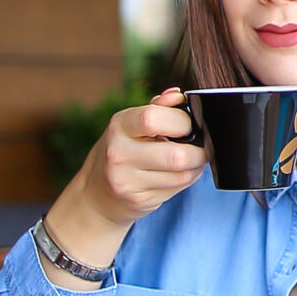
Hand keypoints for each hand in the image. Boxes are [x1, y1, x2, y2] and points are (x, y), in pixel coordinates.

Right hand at [39, 90, 205, 285]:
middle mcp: (119, 154)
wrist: (96, 194)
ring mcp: (127, 181)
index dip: (182, 121)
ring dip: (196, 167)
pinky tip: (180, 173)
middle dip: (199, 151)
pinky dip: (187, 179)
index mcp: (119, 126)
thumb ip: (158, 107)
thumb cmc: (122, 150)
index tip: (189, 125)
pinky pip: (177, 188)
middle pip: (176, 155)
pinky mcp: (139, 200)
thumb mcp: (131, 124)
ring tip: (192, 159)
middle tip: (201, 146)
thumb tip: (178, 95)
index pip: (153, 118)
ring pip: (182, 175)